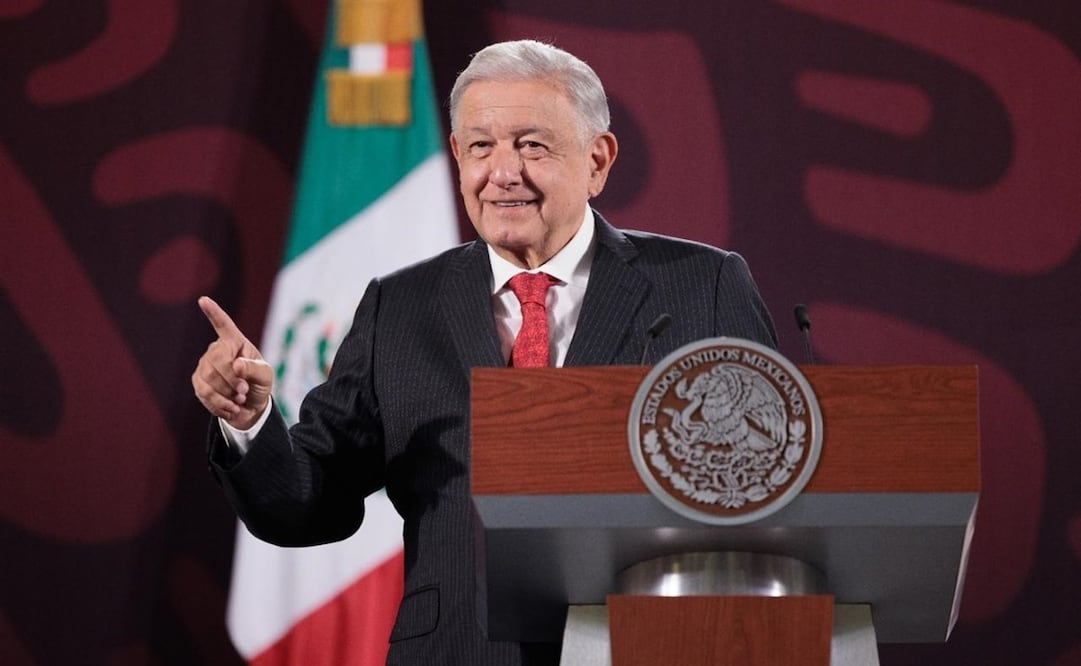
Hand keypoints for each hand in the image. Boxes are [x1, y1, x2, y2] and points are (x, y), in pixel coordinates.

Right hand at [191, 296, 272, 429]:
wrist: (249, 407)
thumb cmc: (259, 384)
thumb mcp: (265, 376)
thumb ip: (254, 368)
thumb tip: (236, 365)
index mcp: (235, 342)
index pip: (223, 324)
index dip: (213, 312)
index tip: (203, 300)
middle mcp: (216, 350)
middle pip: (217, 360)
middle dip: (232, 380)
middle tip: (244, 392)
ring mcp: (204, 365)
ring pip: (209, 378)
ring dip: (228, 394)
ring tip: (240, 400)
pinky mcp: (198, 382)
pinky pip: (205, 393)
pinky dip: (221, 404)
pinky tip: (231, 408)